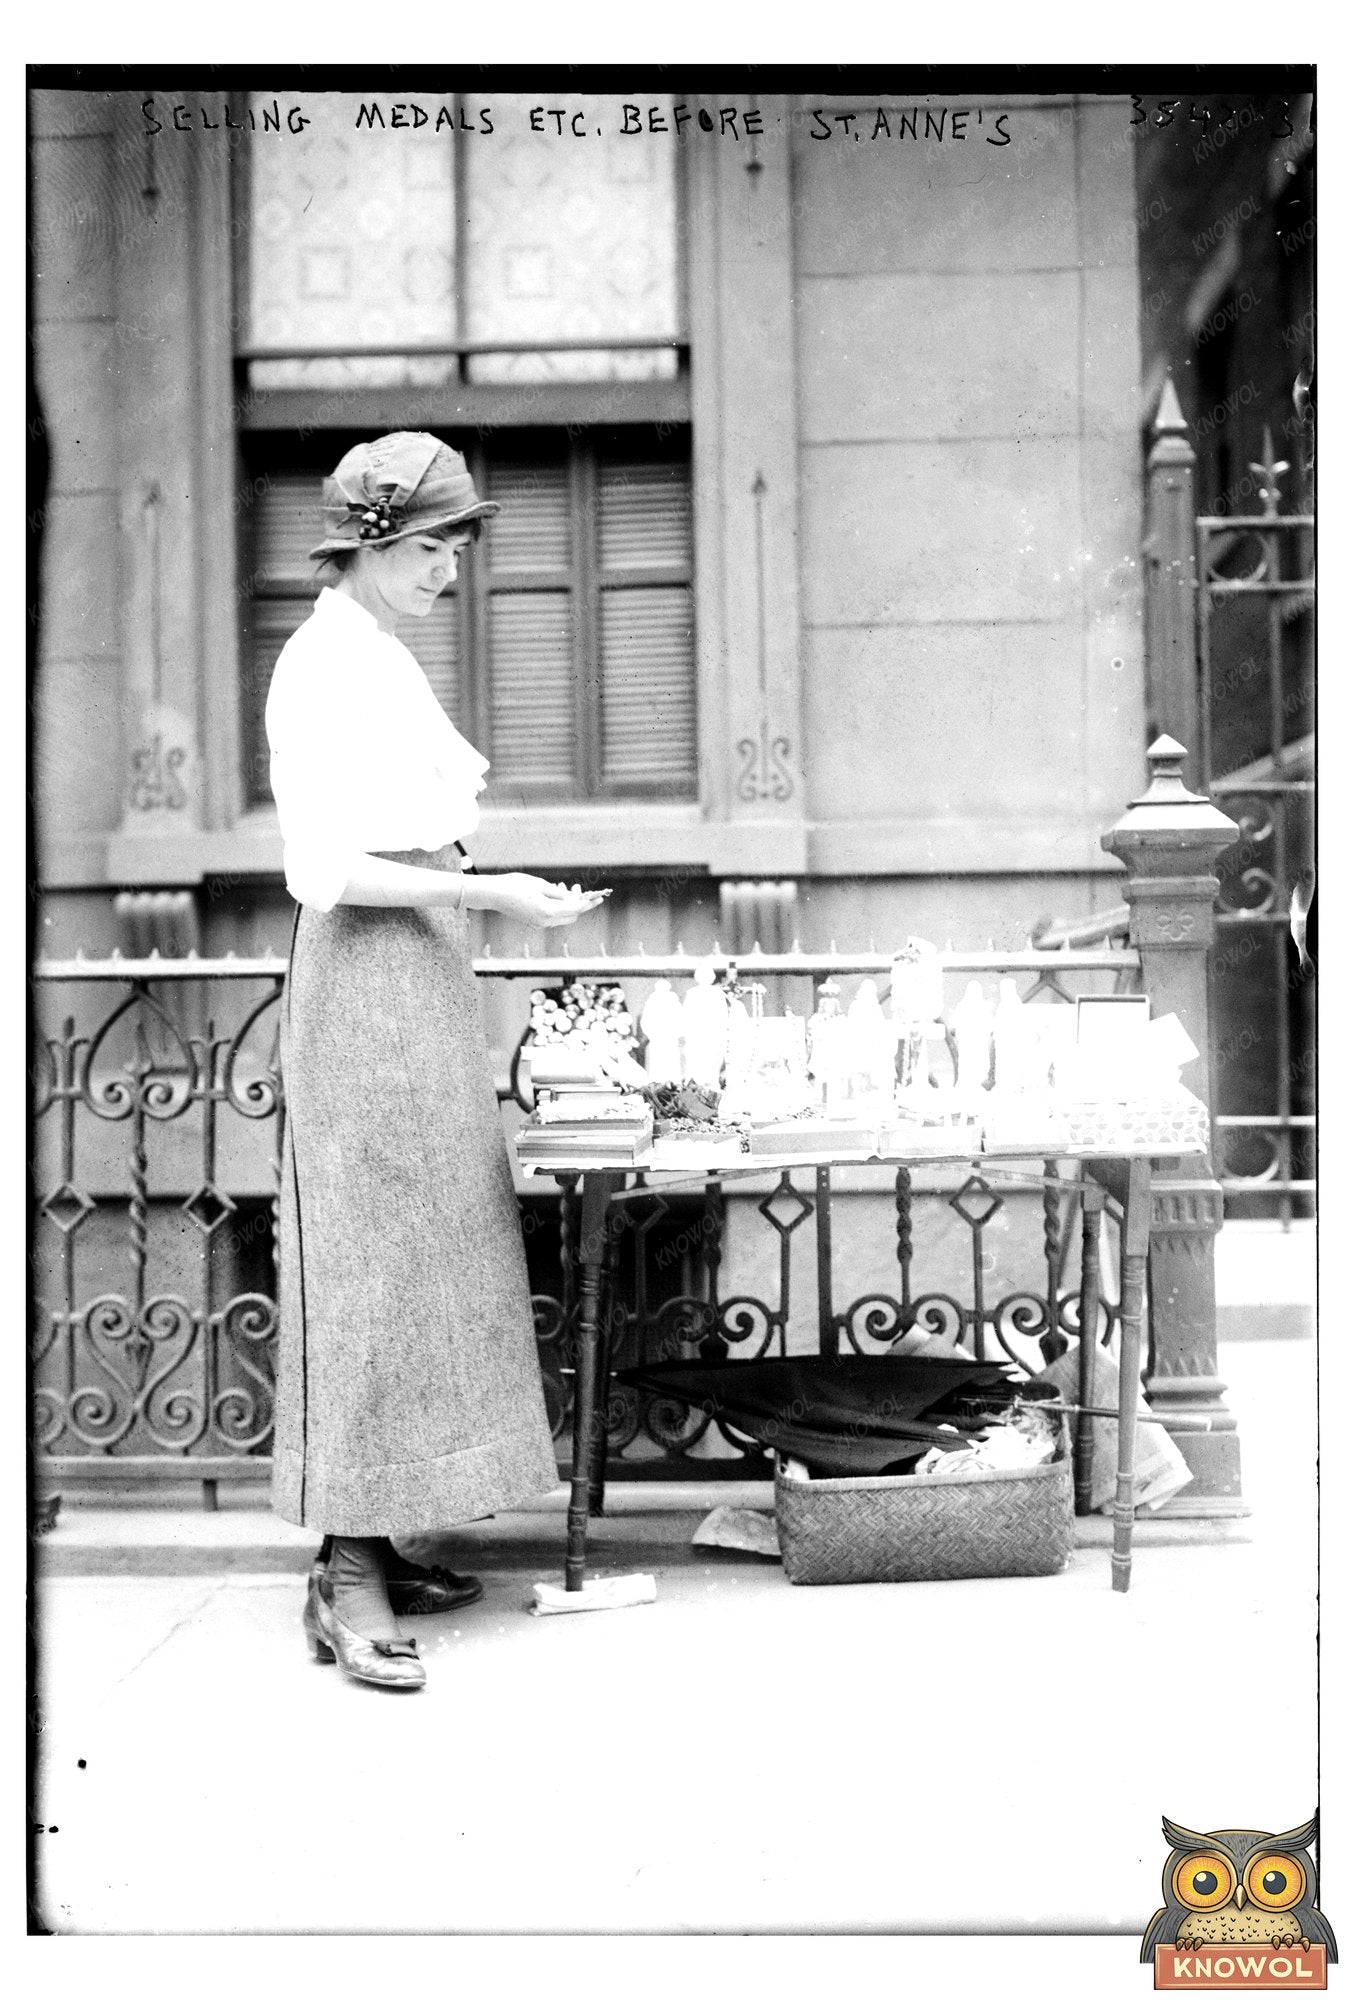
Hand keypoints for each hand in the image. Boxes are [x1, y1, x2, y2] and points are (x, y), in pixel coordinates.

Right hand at [486, 874, 608, 928]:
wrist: (493, 894)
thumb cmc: (515, 885)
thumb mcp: (541, 885)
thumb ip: (559, 894)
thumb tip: (572, 899)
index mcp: (548, 912)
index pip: (576, 910)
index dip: (589, 903)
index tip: (599, 897)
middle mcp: (545, 922)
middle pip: (571, 916)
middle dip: (578, 903)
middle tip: (578, 888)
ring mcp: (539, 924)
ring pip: (562, 916)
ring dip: (567, 904)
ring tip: (563, 886)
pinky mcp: (534, 922)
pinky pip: (552, 916)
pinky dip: (558, 906)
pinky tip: (554, 892)